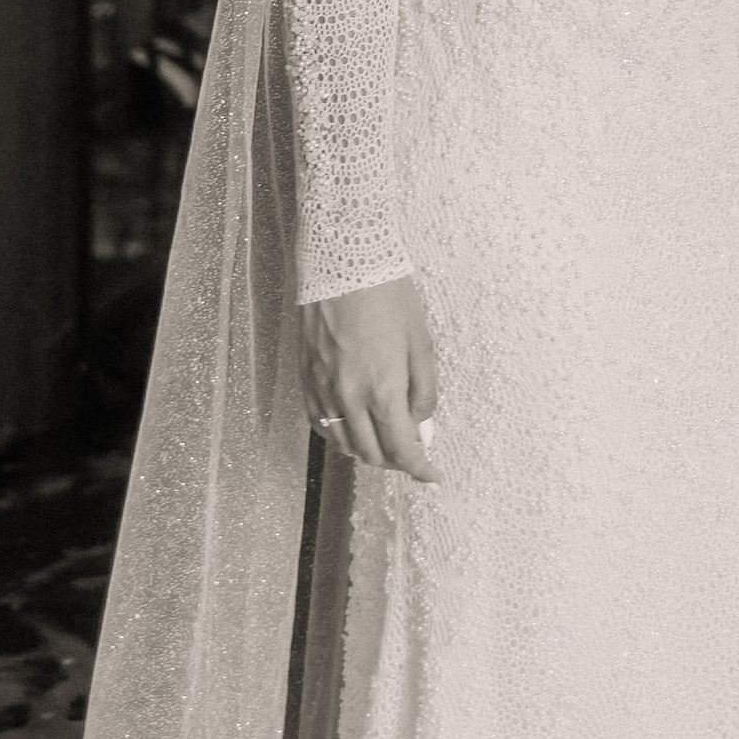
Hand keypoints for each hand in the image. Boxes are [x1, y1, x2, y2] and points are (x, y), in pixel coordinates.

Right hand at [301, 272, 442, 483]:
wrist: (341, 263)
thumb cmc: (388, 296)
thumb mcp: (420, 340)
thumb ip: (423, 388)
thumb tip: (422, 422)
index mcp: (382, 391)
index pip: (402, 449)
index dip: (420, 469)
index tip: (432, 475)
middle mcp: (349, 399)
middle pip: (372, 454)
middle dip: (396, 460)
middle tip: (414, 453)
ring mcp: (322, 390)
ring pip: (344, 444)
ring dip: (368, 452)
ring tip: (387, 442)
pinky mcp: (306, 379)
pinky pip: (321, 424)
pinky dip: (339, 435)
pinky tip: (353, 427)